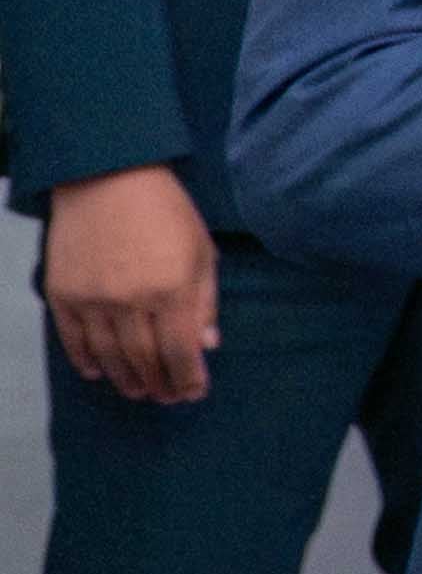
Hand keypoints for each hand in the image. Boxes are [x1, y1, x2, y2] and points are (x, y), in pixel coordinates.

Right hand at [38, 165, 218, 405]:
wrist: (106, 177)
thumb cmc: (166, 211)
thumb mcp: (202, 251)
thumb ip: (205, 301)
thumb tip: (207, 346)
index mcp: (172, 290)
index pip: (181, 352)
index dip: (188, 379)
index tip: (194, 393)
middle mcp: (130, 301)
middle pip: (145, 359)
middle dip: (160, 384)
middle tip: (167, 397)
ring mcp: (92, 299)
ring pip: (109, 356)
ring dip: (126, 379)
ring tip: (139, 391)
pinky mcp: (62, 294)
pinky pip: (72, 340)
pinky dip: (86, 361)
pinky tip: (99, 373)